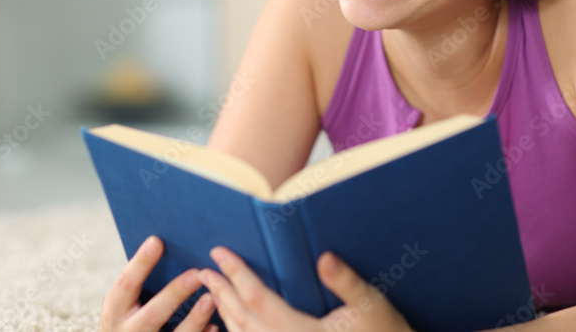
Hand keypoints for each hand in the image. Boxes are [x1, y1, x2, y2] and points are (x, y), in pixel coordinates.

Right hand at [99, 235, 218, 331]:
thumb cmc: (129, 319)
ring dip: (195, 319)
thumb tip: (166, 245)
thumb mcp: (124, 304)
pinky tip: (215, 326)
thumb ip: (140, 283)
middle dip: (175, 294)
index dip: (141, 263)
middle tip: (197, 273)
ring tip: (211, 298)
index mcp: (115, 311)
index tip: (157, 240)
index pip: (126, 284)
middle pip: (152, 315)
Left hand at [198, 246, 415, 331]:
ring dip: (226, 314)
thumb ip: (346, 281)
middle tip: (204, 270)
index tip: (218, 253)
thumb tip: (324, 258)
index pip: (258, 299)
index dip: (236, 274)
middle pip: (243, 319)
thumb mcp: (372, 304)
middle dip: (222, 292)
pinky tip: (233, 323)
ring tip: (214, 292)